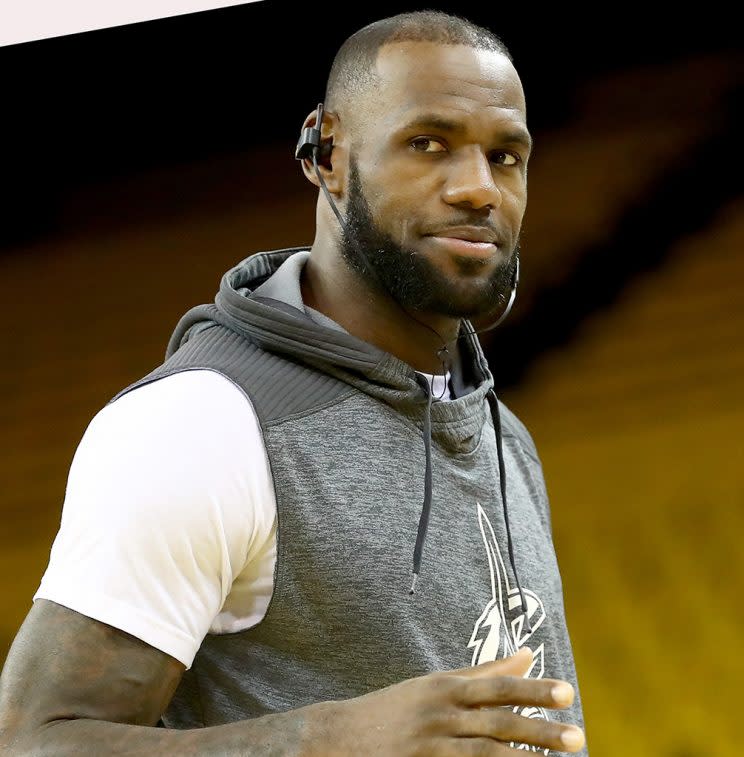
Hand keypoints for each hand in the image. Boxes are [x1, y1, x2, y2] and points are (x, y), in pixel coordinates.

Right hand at [313, 647, 584, 754]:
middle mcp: (441, 715)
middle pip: (497, 723)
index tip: (568, 692)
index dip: (533, 689)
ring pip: (485, 755)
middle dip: (539, 730)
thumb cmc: (396, 708)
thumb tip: (529, 654)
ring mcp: (431, 746)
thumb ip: (485, 671)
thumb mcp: (437, 684)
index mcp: (446, 687)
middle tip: (578, 737)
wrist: (339, 738)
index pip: (497, 687)